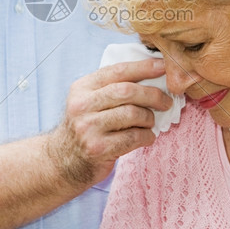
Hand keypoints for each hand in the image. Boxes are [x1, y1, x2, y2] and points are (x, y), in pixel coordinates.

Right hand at [47, 58, 172, 185]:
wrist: (63, 161)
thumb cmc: (86, 126)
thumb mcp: (90, 101)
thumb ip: (112, 87)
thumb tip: (153, 75)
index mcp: (82, 87)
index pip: (118, 71)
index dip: (144, 67)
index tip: (164, 67)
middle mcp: (82, 105)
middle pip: (127, 91)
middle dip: (153, 95)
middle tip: (166, 101)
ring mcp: (88, 127)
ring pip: (132, 114)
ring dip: (149, 118)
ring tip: (150, 122)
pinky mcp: (98, 148)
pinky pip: (133, 137)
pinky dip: (146, 136)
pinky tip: (147, 137)